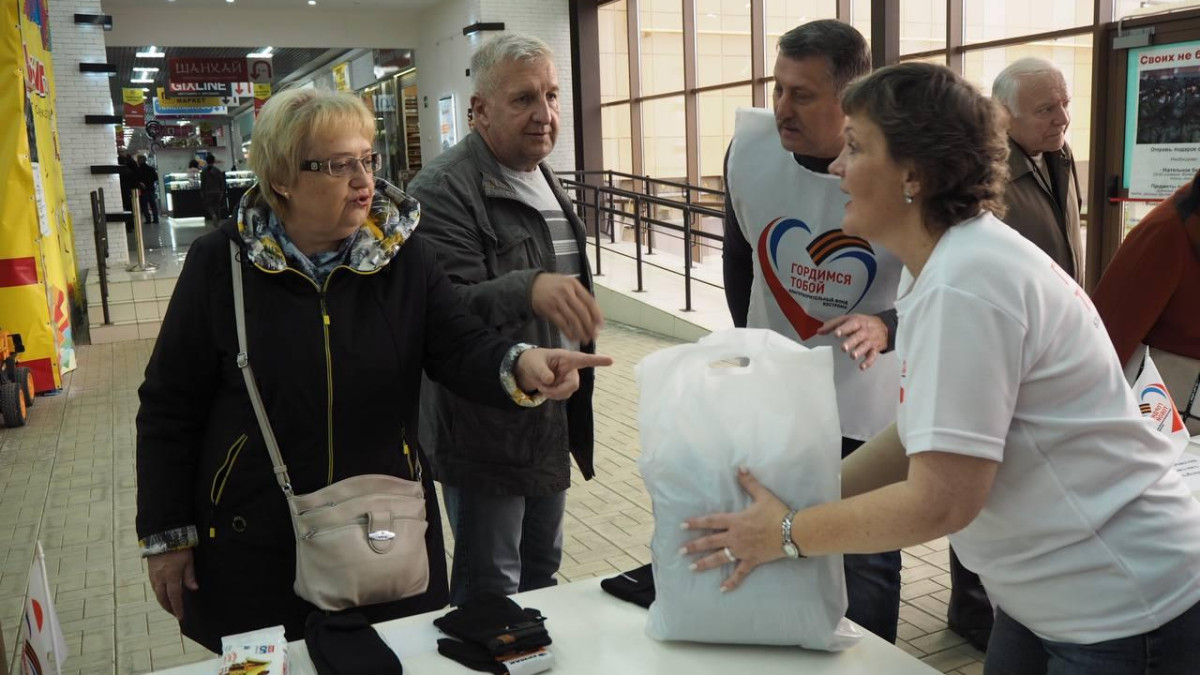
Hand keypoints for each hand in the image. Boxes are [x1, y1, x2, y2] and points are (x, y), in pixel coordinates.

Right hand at [147, 549, 198, 620]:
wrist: (162, 536)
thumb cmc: (179, 548)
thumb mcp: (188, 561)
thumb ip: (190, 576)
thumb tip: (193, 589)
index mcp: (171, 577)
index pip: (175, 597)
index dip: (177, 608)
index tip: (180, 617)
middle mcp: (160, 578)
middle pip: (162, 598)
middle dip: (168, 607)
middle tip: (174, 613)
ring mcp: (153, 575)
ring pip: (157, 593)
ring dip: (163, 601)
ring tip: (169, 605)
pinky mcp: (150, 571)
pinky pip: (154, 586)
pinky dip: (158, 593)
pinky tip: (163, 593)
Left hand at [514, 348, 613, 399]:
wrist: (527, 369)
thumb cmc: (532, 360)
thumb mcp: (534, 364)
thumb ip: (542, 371)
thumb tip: (549, 381)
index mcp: (565, 358)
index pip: (583, 359)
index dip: (597, 360)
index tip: (611, 360)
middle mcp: (571, 368)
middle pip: (573, 384)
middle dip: (558, 391)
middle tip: (543, 389)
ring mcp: (569, 378)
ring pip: (568, 392)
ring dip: (553, 393)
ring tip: (541, 386)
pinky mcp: (565, 387)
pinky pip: (563, 396)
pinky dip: (553, 395)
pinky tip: (545, 389)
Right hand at [530, 273, 604, 342]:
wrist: (532, 285)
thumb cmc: (553, 286)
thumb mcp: (568, 284)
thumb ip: (579, 295)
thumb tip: (594, 313)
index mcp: (574, 285)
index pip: (590, 301)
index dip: (597, 315)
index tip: (600, 325)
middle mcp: (567, 292)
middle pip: (583, 312)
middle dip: (590, 326)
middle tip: (594, 336)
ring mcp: (557, 301)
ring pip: (573, 319)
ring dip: (581, 332)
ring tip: (585, 339)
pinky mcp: (549, 309)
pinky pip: (562, 323)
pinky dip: (569, 332)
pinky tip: (573, 338)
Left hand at [680, 468, 790, 591]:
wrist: (793, 532)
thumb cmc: (777, 513)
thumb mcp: (762, 495)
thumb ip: (749, 482)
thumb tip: (740, 467)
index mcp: (735, 521)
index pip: (711, 522)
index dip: (696, 523)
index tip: (682, 526)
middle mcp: (735, 537)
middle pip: (710, 542)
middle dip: (694, 546)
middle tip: (680, 551)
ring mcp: (743, 551)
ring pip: (720, 558)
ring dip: (705, 563)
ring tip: (691, 568)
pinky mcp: (752, 561)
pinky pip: (740, 573)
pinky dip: (732, 582)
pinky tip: (722, 589)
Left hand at [817, 314, 887, 370]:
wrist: (884, 327)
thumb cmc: (862, 323)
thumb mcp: (848, 319)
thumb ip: (833, 325)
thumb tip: (819, 331)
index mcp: (857, 322)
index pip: (850, 324)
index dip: (844, 329)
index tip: (837, 333)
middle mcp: (864, 331)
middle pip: (858, 336)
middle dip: (851, 342)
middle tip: (843, 348)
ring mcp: (870, 340)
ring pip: (865, 346)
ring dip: (859, 351)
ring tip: (852, 356)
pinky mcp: (875, 349)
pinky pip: (873, 356)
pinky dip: (868, 362)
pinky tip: (862, 367)